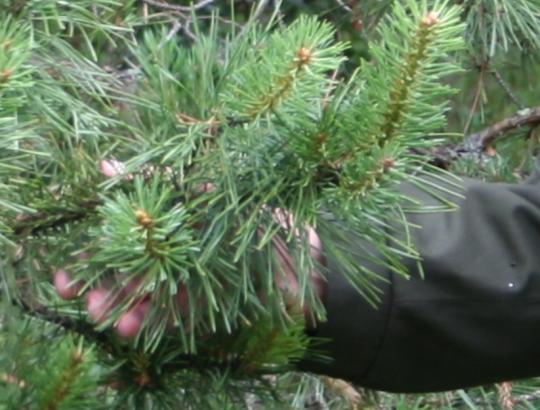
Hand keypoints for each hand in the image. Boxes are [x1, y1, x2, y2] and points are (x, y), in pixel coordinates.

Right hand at [54, 160, 325, 337]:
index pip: (130, 233)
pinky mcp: (208, 301)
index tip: (68, 271)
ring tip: (103, 316)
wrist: (310, 262)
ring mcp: (193, 275)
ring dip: (123, 304)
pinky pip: (174, 310)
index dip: (98, 251)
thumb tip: (106, 165)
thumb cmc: (263, 216)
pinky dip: (153, 318)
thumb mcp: (213, 192)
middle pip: (134, 265)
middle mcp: (182, 245)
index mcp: (180, 215)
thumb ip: (161, 182)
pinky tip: (133, 327)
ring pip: (149, 292)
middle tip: (77, 295)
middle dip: (104, 282)